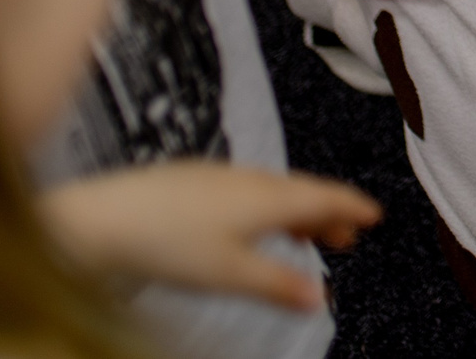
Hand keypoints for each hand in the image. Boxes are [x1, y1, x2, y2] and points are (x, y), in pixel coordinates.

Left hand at [37, 163, 379, 310]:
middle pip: (302, 192)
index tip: (373, 214)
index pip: (325, 195)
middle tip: (346, 237)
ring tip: (304, 237)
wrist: (102, 219)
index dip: (352, 206)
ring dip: (296, 212)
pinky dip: (265, 208)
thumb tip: (317, 298)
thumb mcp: (229, 275)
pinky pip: (247, 190)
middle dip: (328, 213)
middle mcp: (248, 178)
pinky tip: (250, 227)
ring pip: (273, 191)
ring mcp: (219, 177)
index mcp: (267, 197)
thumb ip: (278, 285)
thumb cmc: (162, 242)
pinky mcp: (193, 181)